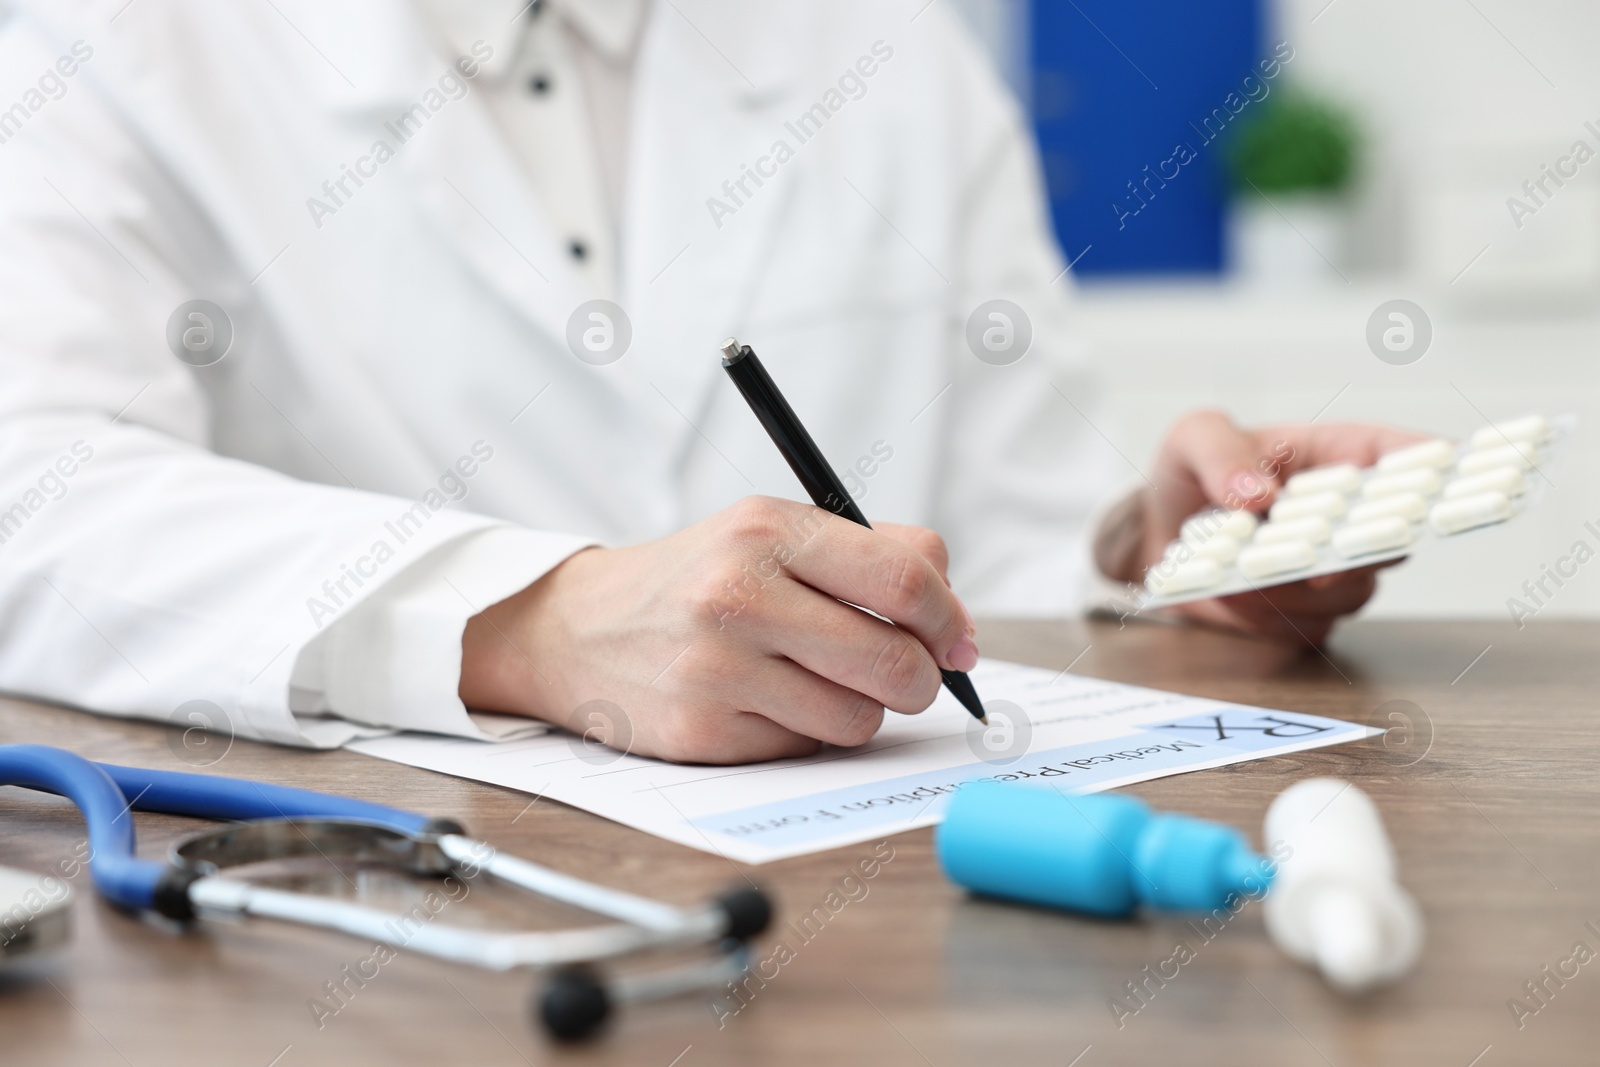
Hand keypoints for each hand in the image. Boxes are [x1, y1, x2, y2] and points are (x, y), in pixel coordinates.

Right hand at [458, 497, 977, 763]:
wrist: (576, 629)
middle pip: (895, 660)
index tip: (958, 642)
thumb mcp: (770, 533)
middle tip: (909, 676)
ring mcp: (719, 668)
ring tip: (816, 679)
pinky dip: (805, 731)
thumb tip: (956, 619)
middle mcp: (739, 594)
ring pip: (859, 717)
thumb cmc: (698, 579)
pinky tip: (765, 702)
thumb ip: (872, 553)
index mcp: (767, 529)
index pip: (904, 579)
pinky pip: (806, 747)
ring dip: (860, 708)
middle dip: (922, 678)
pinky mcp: (704, 731)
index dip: (950, 619)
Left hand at [1102, 410, 1424, 644]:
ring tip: (1240, 570)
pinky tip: (1231, 592)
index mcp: (1342, 455)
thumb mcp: (1193, 439)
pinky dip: (1268, 614)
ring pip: (1354, 589)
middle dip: (1367, 548)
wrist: (1159, 536)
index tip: (1451, 475)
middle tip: (1328, 558)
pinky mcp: (1309, 612)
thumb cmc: (1191, 473)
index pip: (1411, 457)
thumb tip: (1258, 494)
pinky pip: (1311, 624)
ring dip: (1295, 587)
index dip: (1442, 467)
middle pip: (1398, 536)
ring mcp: (1337, 567)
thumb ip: (1221, 454)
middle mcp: (1352, 514)